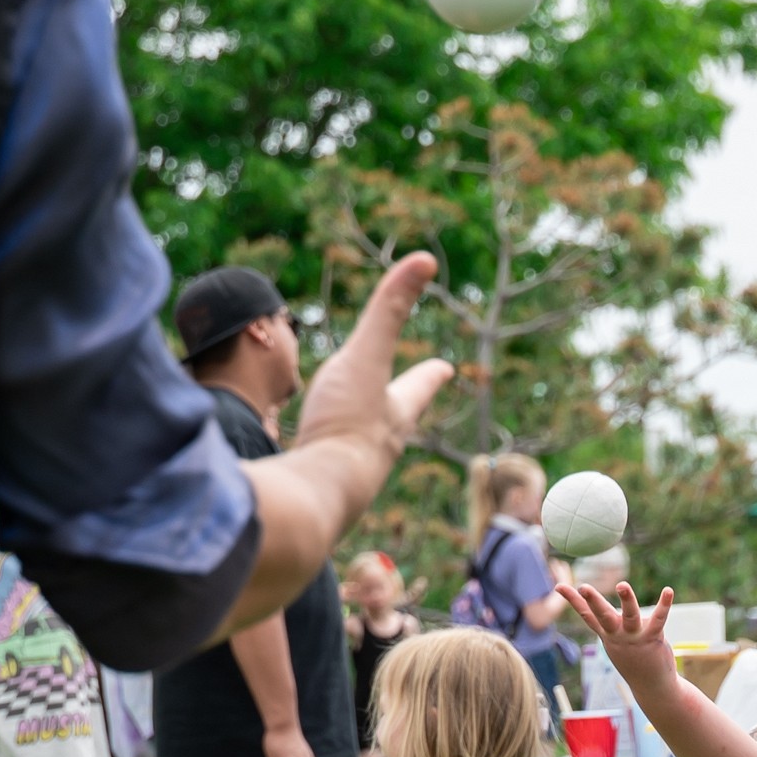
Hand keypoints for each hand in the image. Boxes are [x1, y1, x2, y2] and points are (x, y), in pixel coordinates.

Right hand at [294, 255, 454, 477]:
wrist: (313, 497)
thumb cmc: (346, 425)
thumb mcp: (367, 357)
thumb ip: (389, 310)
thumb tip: (424, 259)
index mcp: (394, 414)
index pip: (419, 387)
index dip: (430, 374)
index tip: (447, 367)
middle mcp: (377, 449)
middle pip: (394, 424)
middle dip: (400, 409)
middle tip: (406, 405)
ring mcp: (349, 475)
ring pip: (357, 453)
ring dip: (359, 442)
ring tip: (355, 439)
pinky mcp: (318, 494)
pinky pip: (322, 474)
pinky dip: (320, 465)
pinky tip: (310, 469)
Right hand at [557, 579, 676, 690]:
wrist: (652, 686)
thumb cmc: (634, 660)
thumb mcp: (617, 642)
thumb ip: (611, 625)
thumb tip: (605, 608)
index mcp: (607, 634)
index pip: (586, 615)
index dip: (572, 600)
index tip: (558, 586)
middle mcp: (617, 635)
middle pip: (602, 615)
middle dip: (593, 601)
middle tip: (583, 587)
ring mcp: (634, 637)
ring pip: (629, 615)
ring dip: (626, 600)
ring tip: (621, 585)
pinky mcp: (653, 638)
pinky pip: (658, 619)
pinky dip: (663, 604)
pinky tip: (668, 591)